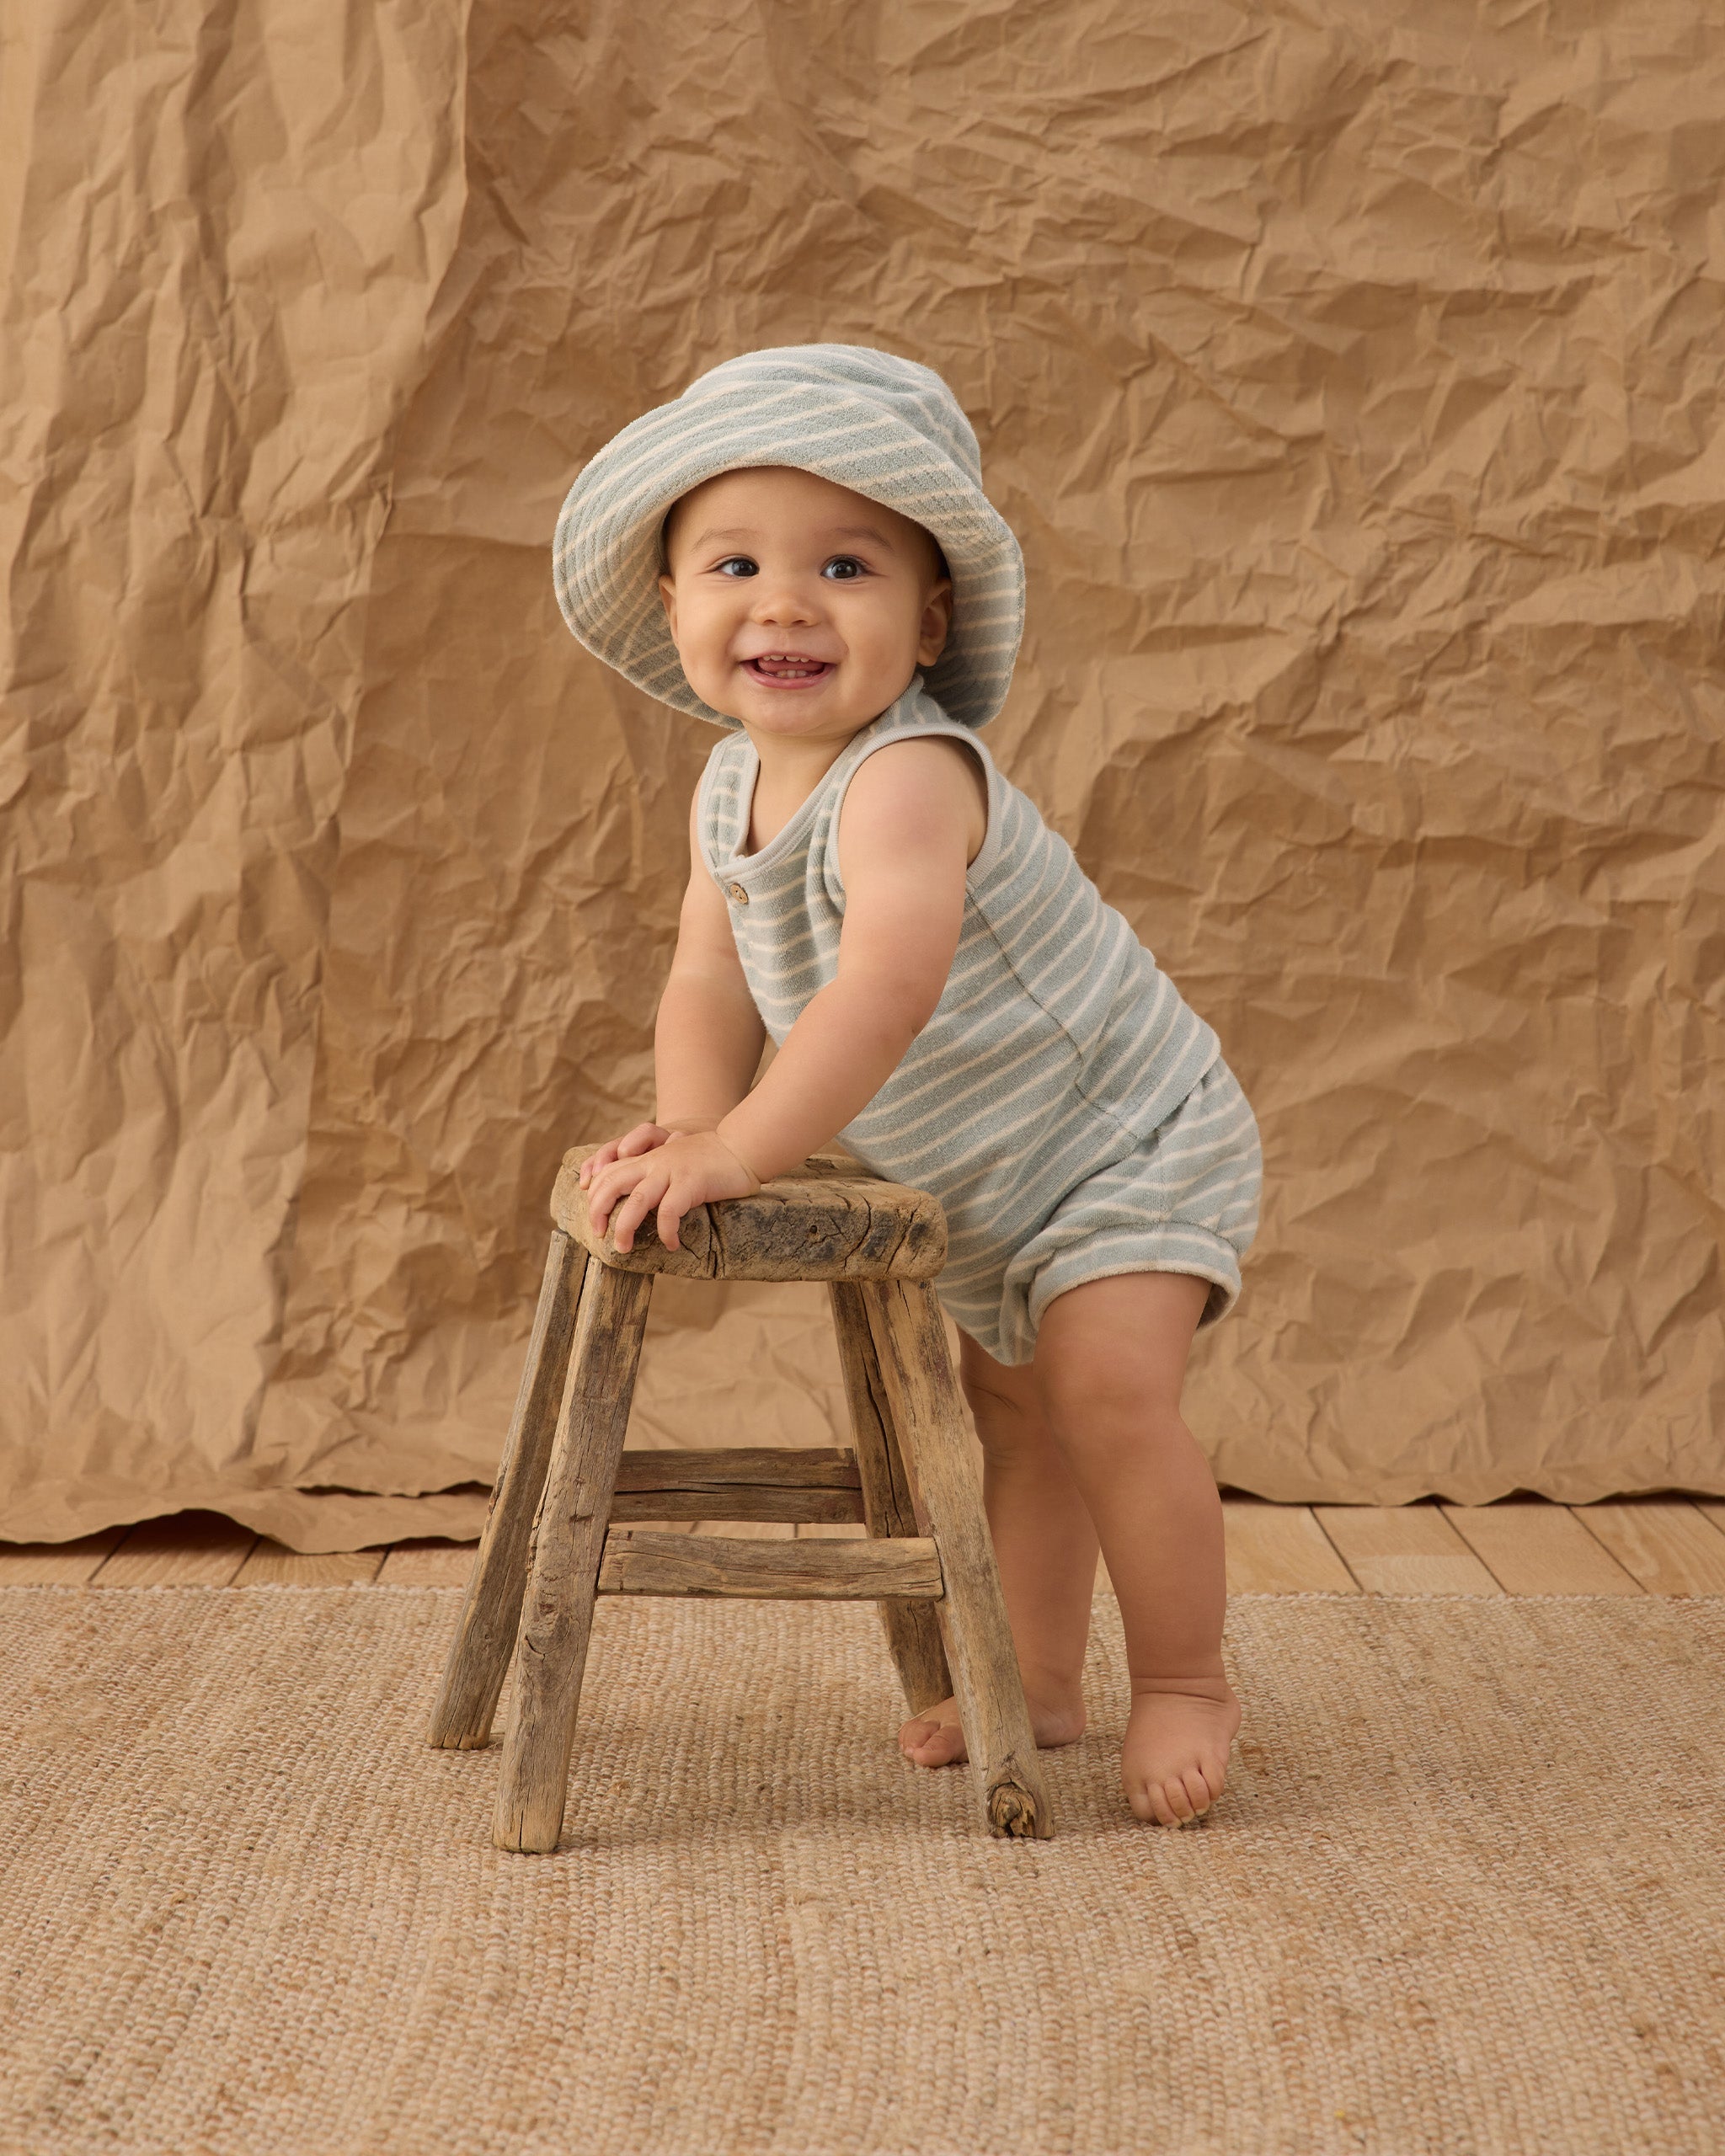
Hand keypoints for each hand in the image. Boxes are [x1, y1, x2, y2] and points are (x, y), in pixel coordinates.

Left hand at [584, 1130, 760, 1252]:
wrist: (741, 1147)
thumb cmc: (712, 1159)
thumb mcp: (675, 1160)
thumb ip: (656, 1173)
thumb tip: (637, 1202)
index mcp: (648, 1157)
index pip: (607, 1171)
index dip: (593, 1193)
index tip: (595, 1217)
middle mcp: (654, 1162)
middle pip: (610, 1183)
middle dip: (598, 1211)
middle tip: (599, 1234)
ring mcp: (671, 1171)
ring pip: (634, 1202)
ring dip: (624, 1228)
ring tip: (624, 1248)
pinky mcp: (690, 1183)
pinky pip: (668, 1213)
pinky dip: (666, 1233)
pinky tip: (672, 1244)